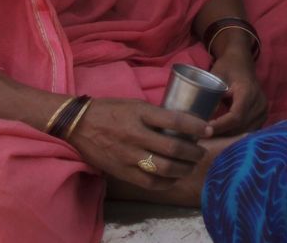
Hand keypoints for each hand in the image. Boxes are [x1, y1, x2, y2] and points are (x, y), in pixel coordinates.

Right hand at [68, 97, 212, 190]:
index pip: (175, 121)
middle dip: (193, 153)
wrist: (78, 124)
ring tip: (191, 166)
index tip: (208, 129)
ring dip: (183, 169)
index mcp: (140, 114)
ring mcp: (128, 156)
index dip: (196, 126)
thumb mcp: (135, 104)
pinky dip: (166, 182)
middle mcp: (136, 135)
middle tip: (201, 152)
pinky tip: (173, 178)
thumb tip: (182, 123)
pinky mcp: (122, 171)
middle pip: (173, 149)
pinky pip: (149, 182)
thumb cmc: (110, 110)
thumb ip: (156, 114)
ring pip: (164, 169)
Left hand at [207, 48, 267, 135]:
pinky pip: (250, 130)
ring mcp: (264, 110)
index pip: (236, 116)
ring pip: (246, 131)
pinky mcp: (263, 115)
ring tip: (213, 139)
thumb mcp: (216, 77)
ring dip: (229, 137)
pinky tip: (224, 135)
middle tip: (205, 137)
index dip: (221, 126)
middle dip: (223, 134)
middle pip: (241, 126)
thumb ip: (210, 95)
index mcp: (248, 91)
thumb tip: (202, 119)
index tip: (206, 130)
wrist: (241, 61)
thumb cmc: (227, 67)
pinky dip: (237, 135)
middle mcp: (260, 102)